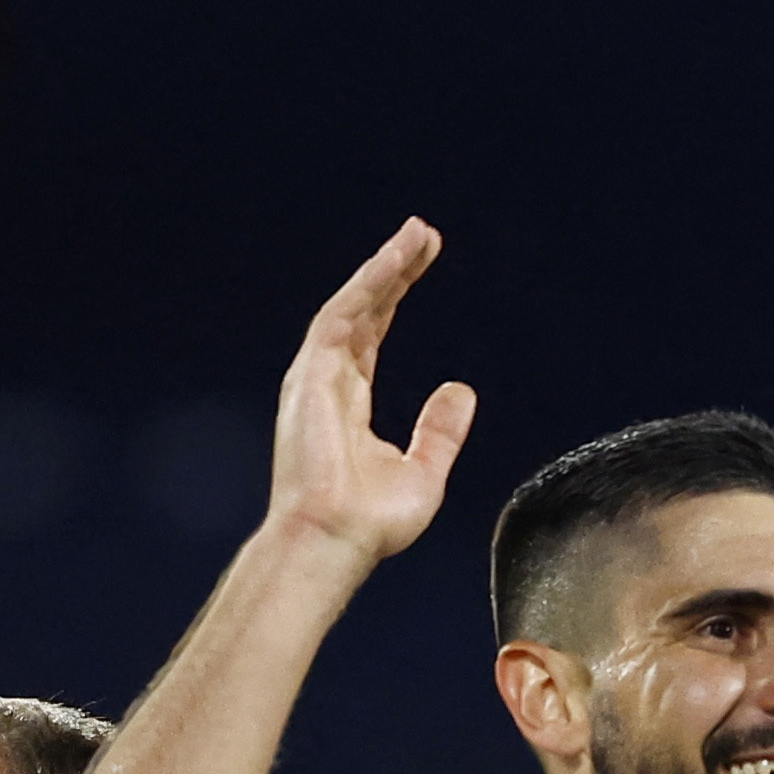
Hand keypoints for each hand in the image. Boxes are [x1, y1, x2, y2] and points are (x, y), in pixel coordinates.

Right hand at [268, 222, 475, 573]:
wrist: (336, 539)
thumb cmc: (372, 521)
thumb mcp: (423, 470)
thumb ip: (439, 430)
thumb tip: (460, 389)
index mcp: (349, 400)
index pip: (373, 334)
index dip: (394, 298)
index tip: (420, 265)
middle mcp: (328, 380)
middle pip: (363, 311)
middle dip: (392, 272)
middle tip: (423, 236)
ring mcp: (316, 375)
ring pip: (353, 305)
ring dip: (384, 268)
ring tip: (417, 235)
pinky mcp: (312, 374)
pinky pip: (343, 318)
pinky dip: (369, 287)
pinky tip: (395, 262)